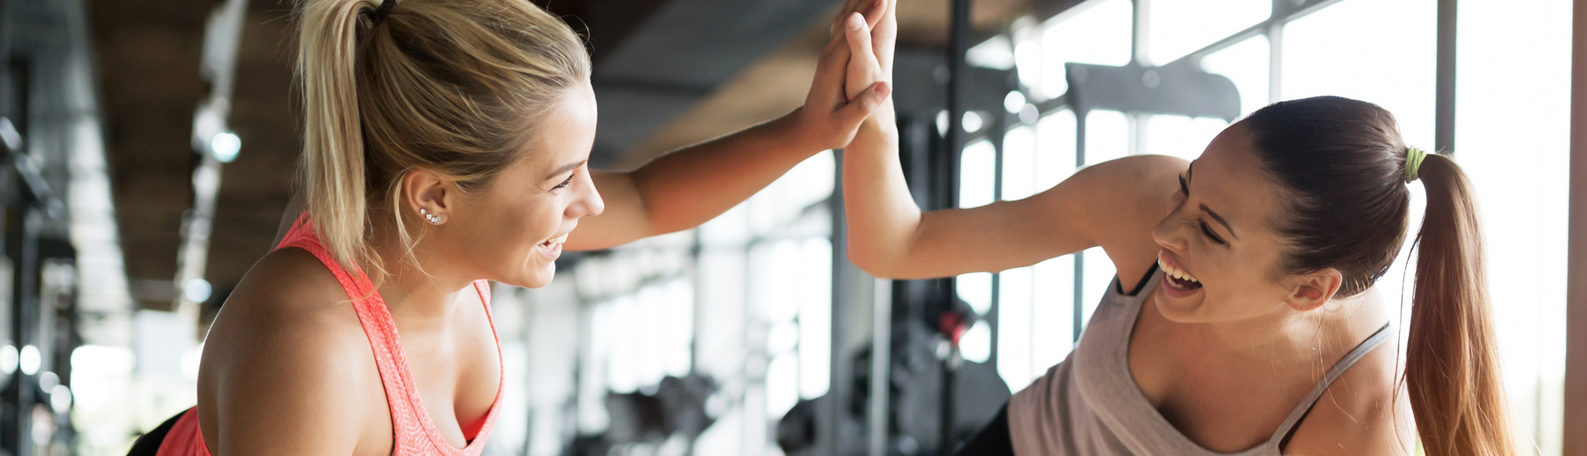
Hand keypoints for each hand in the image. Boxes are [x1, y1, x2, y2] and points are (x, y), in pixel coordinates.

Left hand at [794, 11, 890, 151]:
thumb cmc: (827, 131)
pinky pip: (846, 24)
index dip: (869, 19)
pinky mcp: (833, 53)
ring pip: (846, 17)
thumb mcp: (844, 125)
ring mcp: (830, 52)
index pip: (854, 38)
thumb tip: (884, 88)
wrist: (806, 130)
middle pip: (850, 20)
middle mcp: (830, 55)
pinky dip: (857, 8)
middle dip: (868, 0)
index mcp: (834, 69)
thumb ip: (862, 107)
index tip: (885, 2)